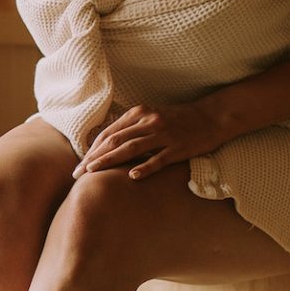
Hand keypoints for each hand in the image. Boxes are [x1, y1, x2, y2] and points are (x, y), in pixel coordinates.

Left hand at [72, 99, 232, 179]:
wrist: (211, 117)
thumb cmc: (178, 120)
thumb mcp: (151, 117)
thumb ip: (130, 127)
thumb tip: (105, 143)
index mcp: (139, 113)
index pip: (109, 133)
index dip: (92, 149)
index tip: (80, 165)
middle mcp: (148, 122)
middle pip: (114, 140)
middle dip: (94, 157)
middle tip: (78, 174)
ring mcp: (164, 134)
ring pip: (131, 148)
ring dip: (110, 161)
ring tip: (94, 173)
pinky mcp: (178, 147)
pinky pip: (159, 158)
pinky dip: (145, 167)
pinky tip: (132, 176)